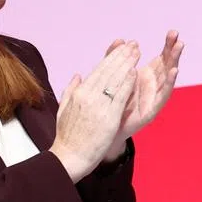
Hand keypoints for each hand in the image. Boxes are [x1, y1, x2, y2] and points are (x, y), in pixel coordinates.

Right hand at [49, 42, 140, 181]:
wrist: (69, 157)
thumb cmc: (67, 137)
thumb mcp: (64, 109)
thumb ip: (71, 90)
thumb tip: (77, 75)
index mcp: (79, 93)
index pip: (99, 70)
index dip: (112, 57)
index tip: (122, 47)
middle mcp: (88, 96)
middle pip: (108, 71)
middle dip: (122, 56)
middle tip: (134, 44)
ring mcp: (98, 106)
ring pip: (114, 80)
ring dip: (127, 64)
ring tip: (137, 52)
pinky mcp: (108, 117)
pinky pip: (119, 96)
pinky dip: (127, 83)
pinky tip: (135, 72)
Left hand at [101, 31, 183, 159]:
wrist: (106, 130)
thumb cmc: (112, 103)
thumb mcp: (113, 76)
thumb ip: (116, 58)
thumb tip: (120, 39)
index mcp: (147, 76)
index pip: (161, 58)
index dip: (167, 45)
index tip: (173, 32)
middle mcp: (153, 86)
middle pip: (167, 65)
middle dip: (173, 51)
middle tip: (178, 37)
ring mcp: (154, 98)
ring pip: (167, 78)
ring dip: (174, 62)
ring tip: (179, 49)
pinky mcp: (151, 110)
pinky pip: (162, 95)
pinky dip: (169, 83)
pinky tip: (173, 71)